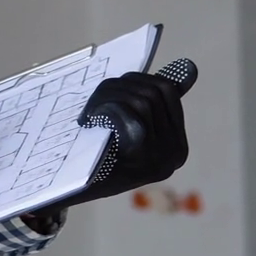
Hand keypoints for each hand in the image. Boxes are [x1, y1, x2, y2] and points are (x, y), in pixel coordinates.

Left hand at [54, 71, 188, 208]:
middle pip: (154, 93)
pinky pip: (131, 117)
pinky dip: (106, 112)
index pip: (166, 90)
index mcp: (176, 144)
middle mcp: (176, 154)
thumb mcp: (127, 125)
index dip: (135, 80)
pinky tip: (90, 122)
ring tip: (89, 112)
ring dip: (107, 97)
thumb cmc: (95, 154)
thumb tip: (188, 66)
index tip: (110, 90)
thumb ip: (152, 99)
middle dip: (119, 86)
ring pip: (142, 101)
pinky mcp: (144, 162)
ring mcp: (162, 160)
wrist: (67, 189)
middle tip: (94, 100)